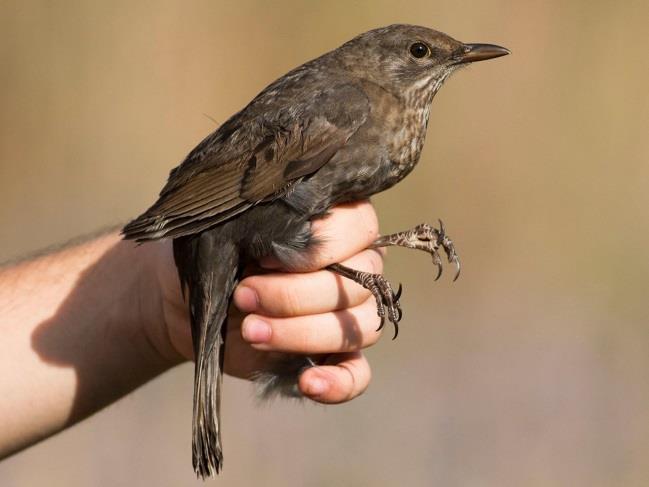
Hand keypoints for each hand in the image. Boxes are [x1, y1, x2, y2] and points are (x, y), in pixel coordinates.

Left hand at [146, 201, 382, 403]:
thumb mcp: (233, 230)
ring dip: (302, 334)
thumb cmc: (213, 250)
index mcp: (341, 222)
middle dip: (295, 295)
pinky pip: (357, 374)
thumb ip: (266, 230)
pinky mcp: (335, 355)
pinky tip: (308, 383)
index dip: (318, 247)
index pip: (359, 228)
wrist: (183, 296)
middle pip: (356, 284)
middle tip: (244, 296)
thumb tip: (286, 245)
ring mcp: (351, 313)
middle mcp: (357, 265)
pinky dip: (339, 383)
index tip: (266, 258)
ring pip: (357, 328)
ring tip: (250, 332)